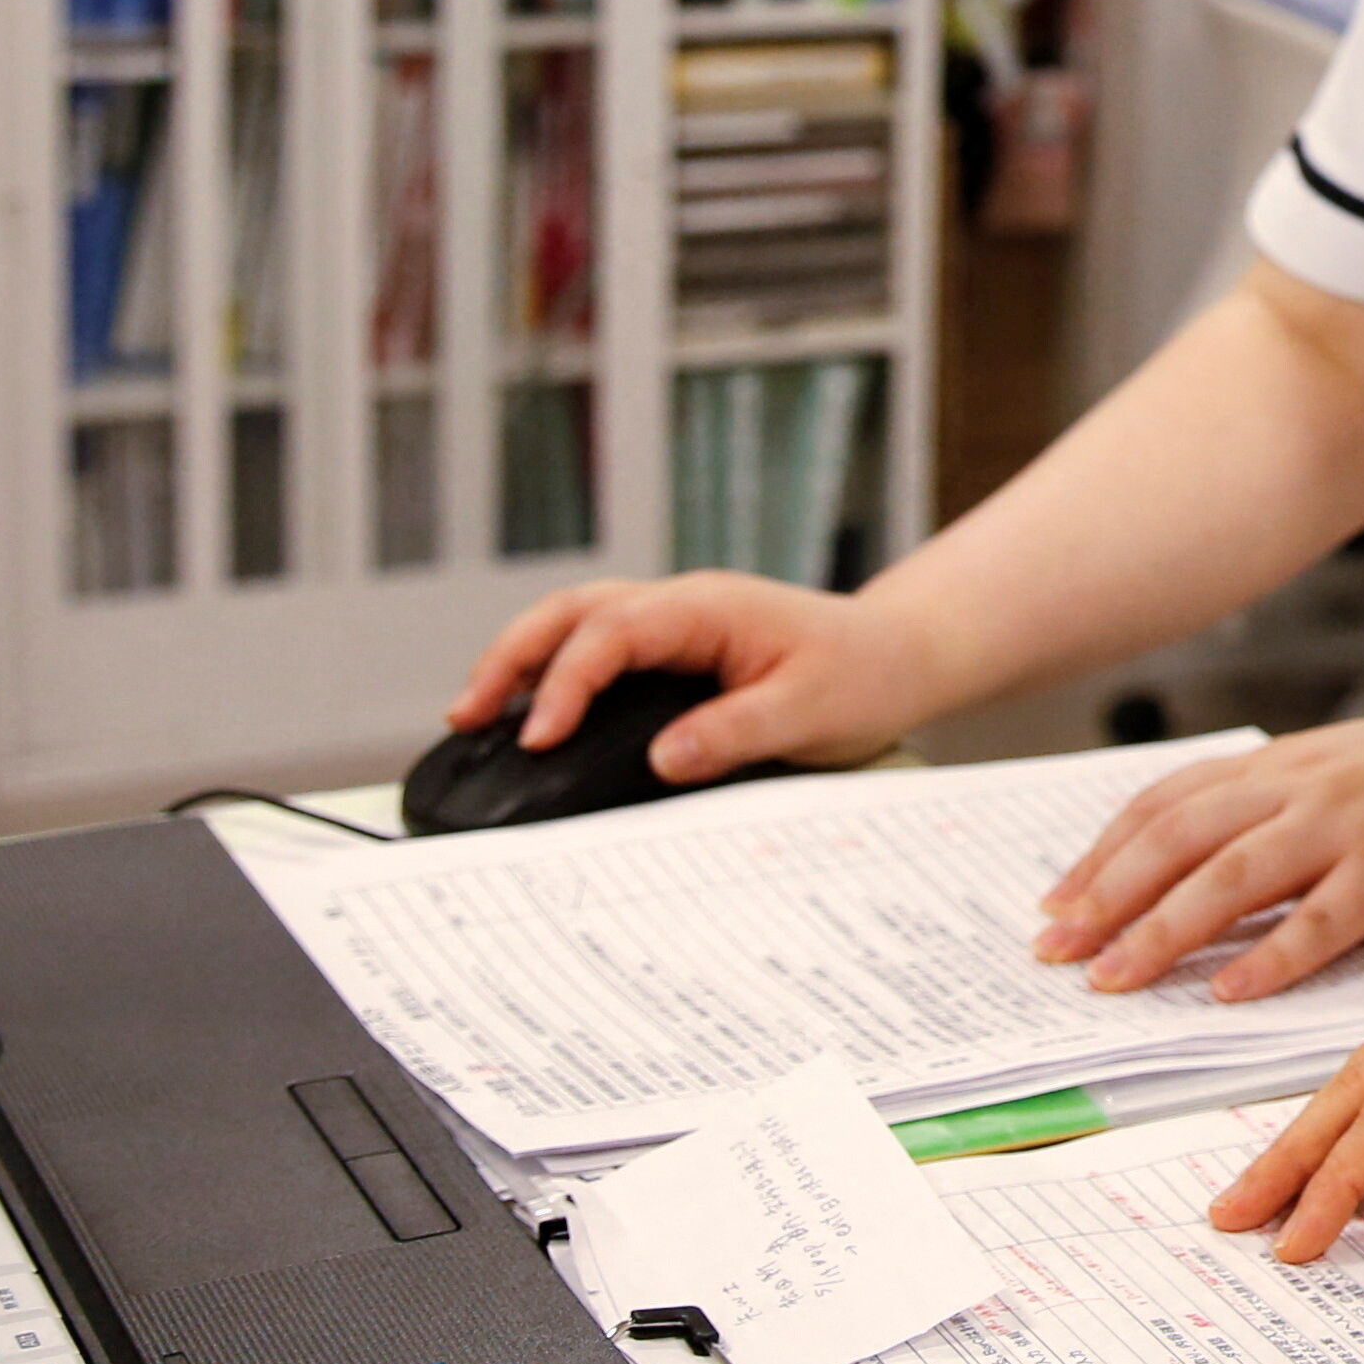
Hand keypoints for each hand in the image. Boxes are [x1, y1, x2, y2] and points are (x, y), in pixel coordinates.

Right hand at [443, 572, 942, 783]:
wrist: (899, 657)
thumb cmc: (862, 677)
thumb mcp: (809, 712)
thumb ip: (736, 734)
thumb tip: (665, 759)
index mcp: (708, 608)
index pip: (612, 632)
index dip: (565, 682)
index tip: (536, 737)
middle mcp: (682, 605)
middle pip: (572, 611)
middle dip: (511, 658)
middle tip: (464, 715)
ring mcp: (675, 622)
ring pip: (575, 622)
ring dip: (521, 662)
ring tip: (472, 716)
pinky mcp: (674, 648)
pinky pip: (597, 648)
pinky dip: (552, 673)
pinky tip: (526, 714)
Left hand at [1041, 703, 1363, 997]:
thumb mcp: (1346, 767)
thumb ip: (1278, 799)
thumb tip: (1203, 848)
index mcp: (1283, 761)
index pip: (1167, 803)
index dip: (1102, 854)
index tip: (1055, 905)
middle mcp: (1302, 784)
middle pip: (1180, 837)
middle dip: (1107, 896)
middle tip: (1055, 952)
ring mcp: (1349, 824)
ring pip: (1233, 876)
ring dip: (1163, 930)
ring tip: (1114, 981)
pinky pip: (1321, 919)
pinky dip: (1270, 958)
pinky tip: (1228, 993)